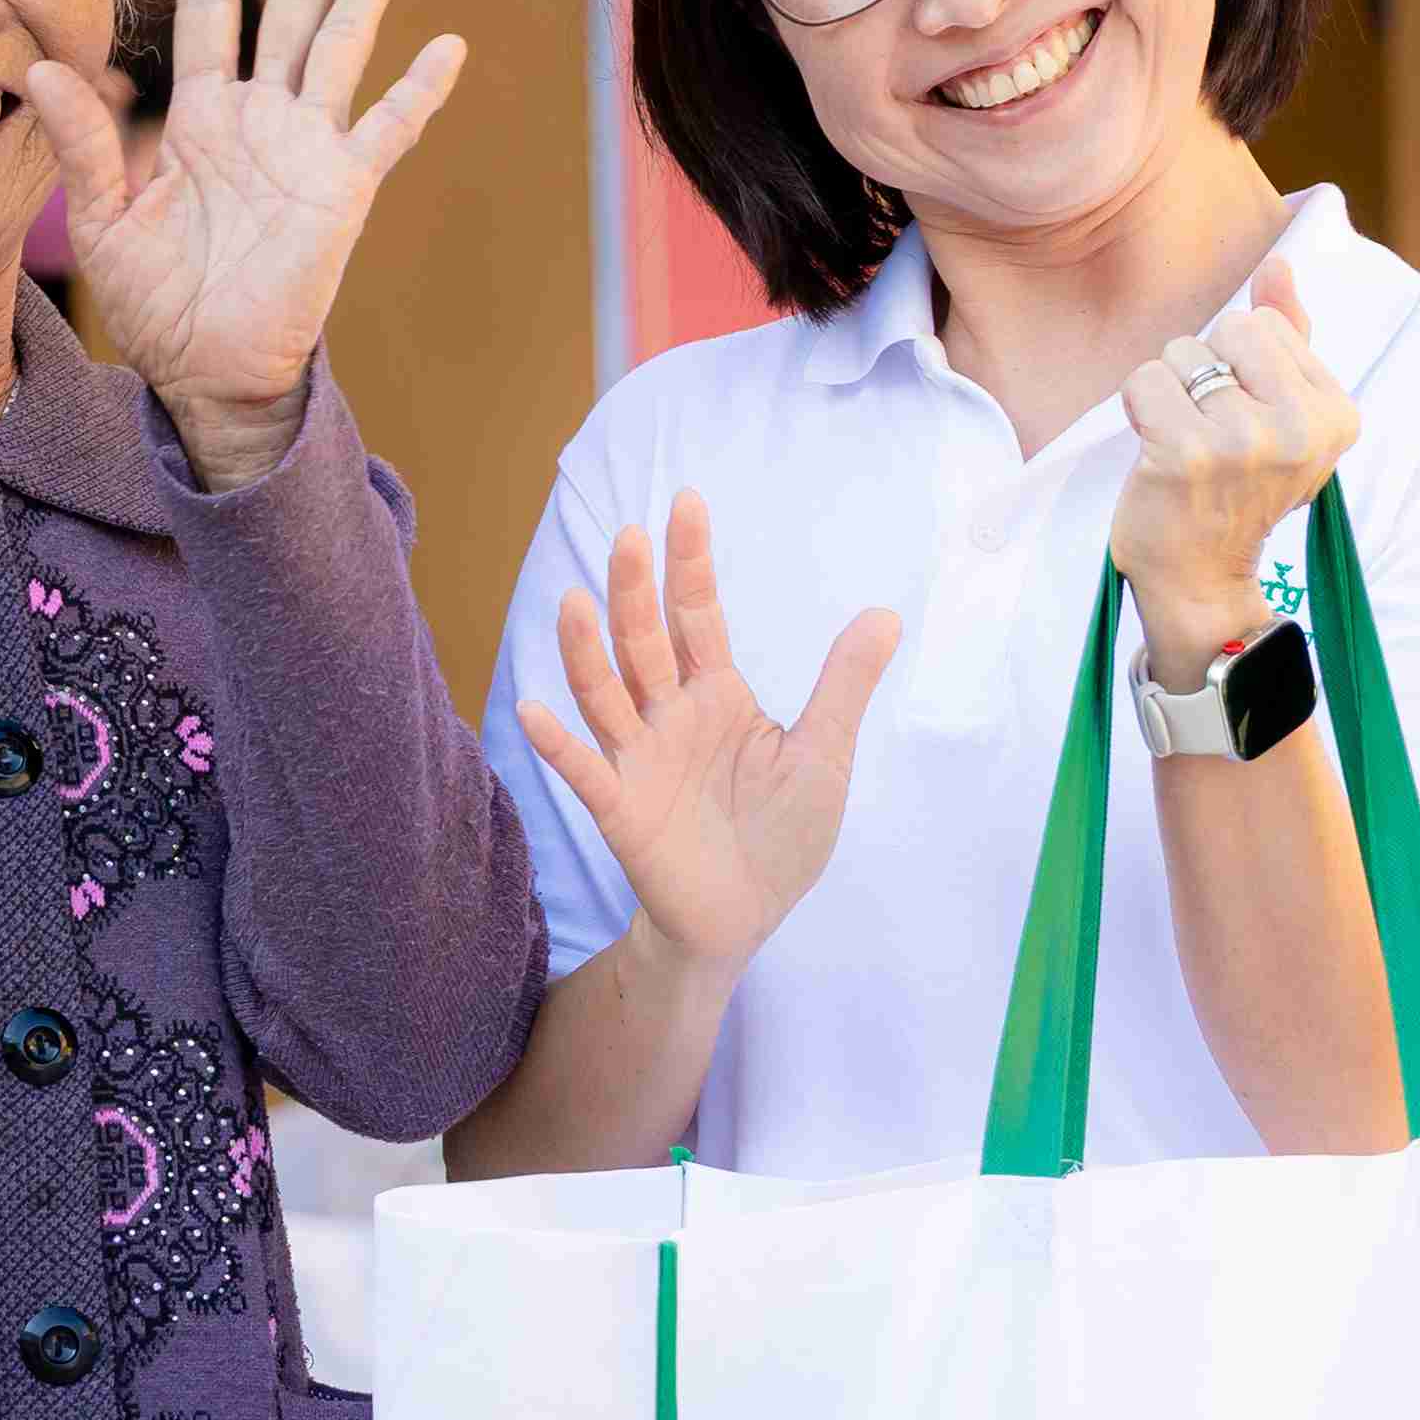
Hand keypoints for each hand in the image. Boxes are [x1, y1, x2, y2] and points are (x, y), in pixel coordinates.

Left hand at [40, 0, 467, 491]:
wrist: (207, 372)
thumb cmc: (155, 304)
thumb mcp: (104, 222)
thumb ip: (84, 145)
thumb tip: (42, 72)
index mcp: (201, 118)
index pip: (209, 15)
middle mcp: (261, 119)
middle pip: (293, 7)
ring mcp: (308, 149)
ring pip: (344, 47)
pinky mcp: (344, 189)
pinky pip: (387, 129)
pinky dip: (417, 91)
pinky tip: (447, 46)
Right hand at [512, 490, 899, 976]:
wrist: (743, 917)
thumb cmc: (780, 836)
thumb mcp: (823, 755)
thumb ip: (843, 686)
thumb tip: (885, 613)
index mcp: (718, 695)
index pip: (699, 616)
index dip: (690, 563)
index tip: (686, 502)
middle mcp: (669, 716)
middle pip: (645, 641)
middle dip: (635, 590)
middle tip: (629, 535)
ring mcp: (639, 759)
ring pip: (606, 693)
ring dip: (587, 650)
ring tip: (575, 601)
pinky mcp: (621, 809)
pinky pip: (585, 771)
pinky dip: (557, 745)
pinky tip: (535, 713)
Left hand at [1110, 260, 1359, 684]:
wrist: (1201, 577)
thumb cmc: (1238, 489)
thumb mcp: (1283, 414)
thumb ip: (1289, 335)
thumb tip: (1278, 261)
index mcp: (1335, 415)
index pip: (1267, 325)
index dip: (1240, 364)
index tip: (1246, 421)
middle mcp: (1298, 429)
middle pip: (1227, 329)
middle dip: (1206, 369)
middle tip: (1211, 433)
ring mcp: (1242, 443)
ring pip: (1181, 354)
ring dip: (1169, 392)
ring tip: (1185, 443)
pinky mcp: (1185, 455)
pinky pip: (1144, 381)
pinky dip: (1139, 409)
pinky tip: (1156, 451)